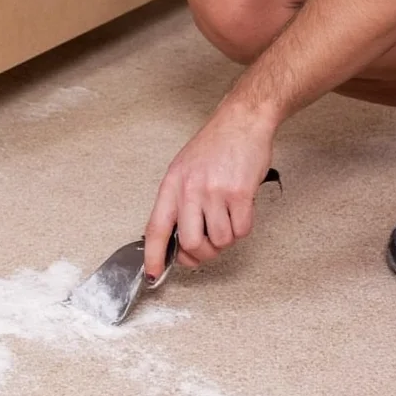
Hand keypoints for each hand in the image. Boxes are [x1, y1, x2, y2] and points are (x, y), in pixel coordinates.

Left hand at [142, 101, 277, 280]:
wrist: (242, 121)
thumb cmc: (213, 147)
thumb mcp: (182, 171)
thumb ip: (177, 204)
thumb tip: (176, 240)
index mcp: (171, 186)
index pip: (156, 229)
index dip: (153, 256)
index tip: (153, 274)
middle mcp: (190, 190)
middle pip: (190, 243)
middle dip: (201, 253)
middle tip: (208, 246)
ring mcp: (215, 192)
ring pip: (219, 240)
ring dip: (226, 238)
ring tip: (227, 219)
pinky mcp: (240, 193)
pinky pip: (241, 230)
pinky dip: (242, 228)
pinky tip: (240, 212)